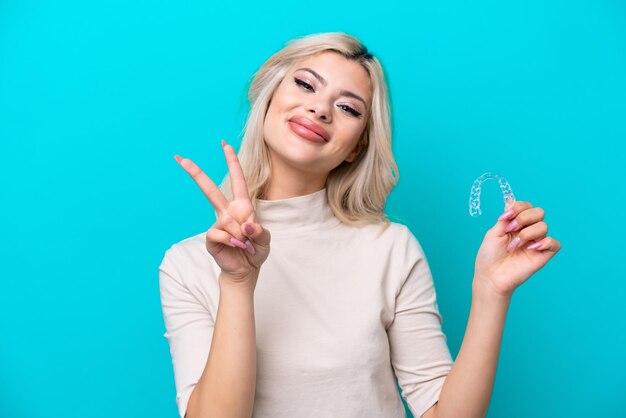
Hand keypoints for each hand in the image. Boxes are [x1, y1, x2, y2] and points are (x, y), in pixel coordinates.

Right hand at [174, 140, 270, 285]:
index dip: (232, 162)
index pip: (238, 180)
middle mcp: (227, 212)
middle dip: (195, 173)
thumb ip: (260, 231)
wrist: (246, 271)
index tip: (224, 144)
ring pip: (226, 219)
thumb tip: (246, 225)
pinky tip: (236, 248)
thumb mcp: (265, 240)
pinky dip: (233, 242)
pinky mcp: (211, 237)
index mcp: (242, 206)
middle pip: (210, 190)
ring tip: (246, 245)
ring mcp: (217, 224)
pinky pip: (221, 233)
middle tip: (180, 157)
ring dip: (241, 235)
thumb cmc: (256, 252)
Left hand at [473, 200, 561, 297]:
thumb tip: (512, 205)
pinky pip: (554, 243)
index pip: (526, 206)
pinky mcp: (543, 255)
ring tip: (514, 246)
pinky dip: (545, 242)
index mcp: (516, 224)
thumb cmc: (489, 257)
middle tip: (511, 229)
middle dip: (524, 217)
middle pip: (539, 212)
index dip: (518, 207)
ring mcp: (536, 242)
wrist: (491, 277)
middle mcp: (528, 231)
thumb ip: (505, 219)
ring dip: (526, 234)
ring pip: (543, 226)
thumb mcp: (493, 233)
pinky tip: (531, 248)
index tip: (505, 217)